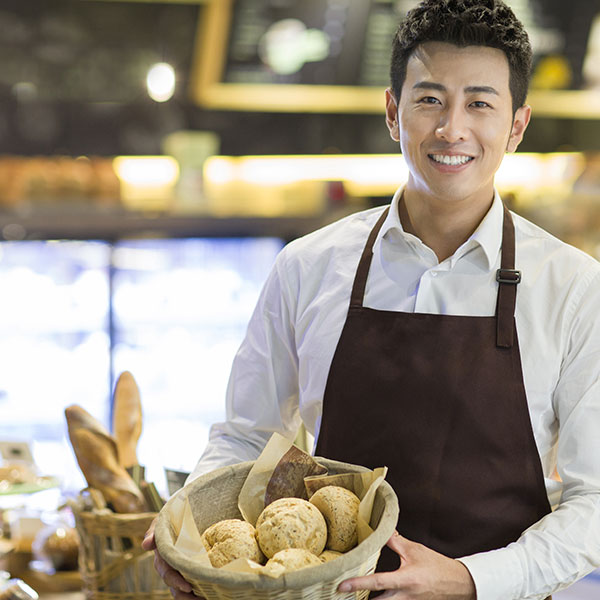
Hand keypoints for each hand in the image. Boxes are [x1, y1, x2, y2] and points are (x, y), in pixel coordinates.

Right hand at [142, 517, 200, 598]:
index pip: (167, 573)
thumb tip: (146, 545)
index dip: (176, 582)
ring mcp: (179, 570)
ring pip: (182, 590)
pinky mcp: (189, 570)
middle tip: (199, 599)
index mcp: (162, 558)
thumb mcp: (161, 523)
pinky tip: (209, 595)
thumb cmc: (169, 520)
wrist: (181, 516)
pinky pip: (193, 583)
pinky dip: (199, 592)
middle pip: (175, 586)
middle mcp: (170, 567)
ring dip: (191, 598)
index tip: (188, 587)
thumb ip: (154, 532)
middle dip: (184, 595)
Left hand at [338, 531, 475, 599]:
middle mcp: (405, 598)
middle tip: (343, 592)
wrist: (459, 584)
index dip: (358, 584)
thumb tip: (380, 529)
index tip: (341, 585)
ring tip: (354, 593)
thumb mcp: (415, 550)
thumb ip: (395, 541)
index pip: (378, 583)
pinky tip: (373, 595)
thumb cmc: (437, 567)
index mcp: (406, 580)